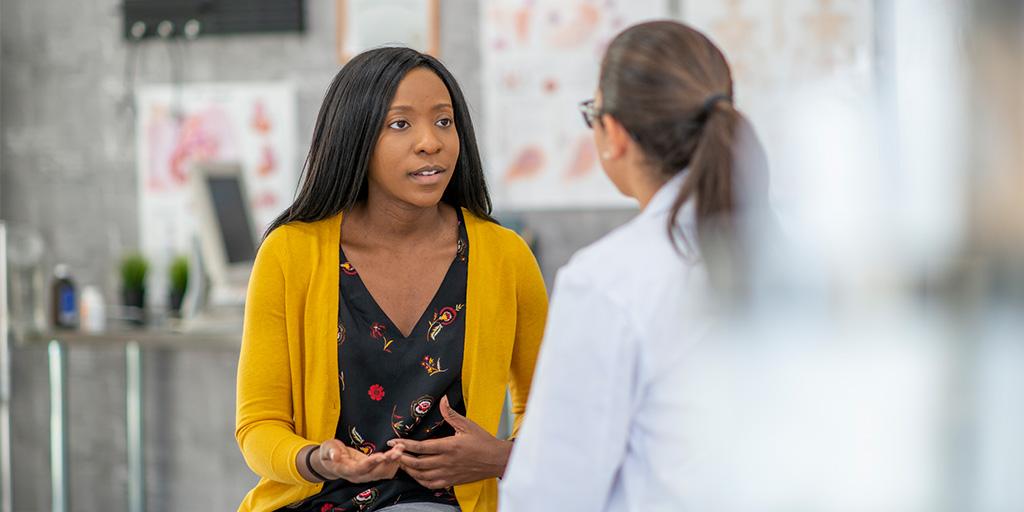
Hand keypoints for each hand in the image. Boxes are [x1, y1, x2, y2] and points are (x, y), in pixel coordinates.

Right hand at [311, 439, 402, 483]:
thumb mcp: (327, 449)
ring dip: (394, 461)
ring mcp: (366, 475)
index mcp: (347, 470)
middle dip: (388, 462)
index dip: (372, 463)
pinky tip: (399, 451)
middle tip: (398, 450)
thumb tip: (335, 456)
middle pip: (376, 472)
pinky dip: (394, 462)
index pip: (361, 469)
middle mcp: (359, 476)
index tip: (382, 455)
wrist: (331, 461)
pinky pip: (386, 471)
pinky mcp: (373, 471)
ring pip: (384, 473)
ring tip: (401, 448)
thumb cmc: (329, 453)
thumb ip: (331, 452)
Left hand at [388, 396, 512, 488]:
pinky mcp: (451, 481)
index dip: (405, 445)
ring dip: (409, 470)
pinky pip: (431, 484)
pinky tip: (416, 474)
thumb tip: (442, 400)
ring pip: (422, 475)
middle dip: (402, 458)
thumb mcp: (467, 424)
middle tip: (394, 453)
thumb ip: (450, 414)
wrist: (496, 460)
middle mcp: (446, 461)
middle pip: (418, 463)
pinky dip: (420, 480)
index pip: (421, 447)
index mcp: (449, 446)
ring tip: (402, 463)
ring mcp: (448, 473)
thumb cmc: (483, 441)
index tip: (394, 442)